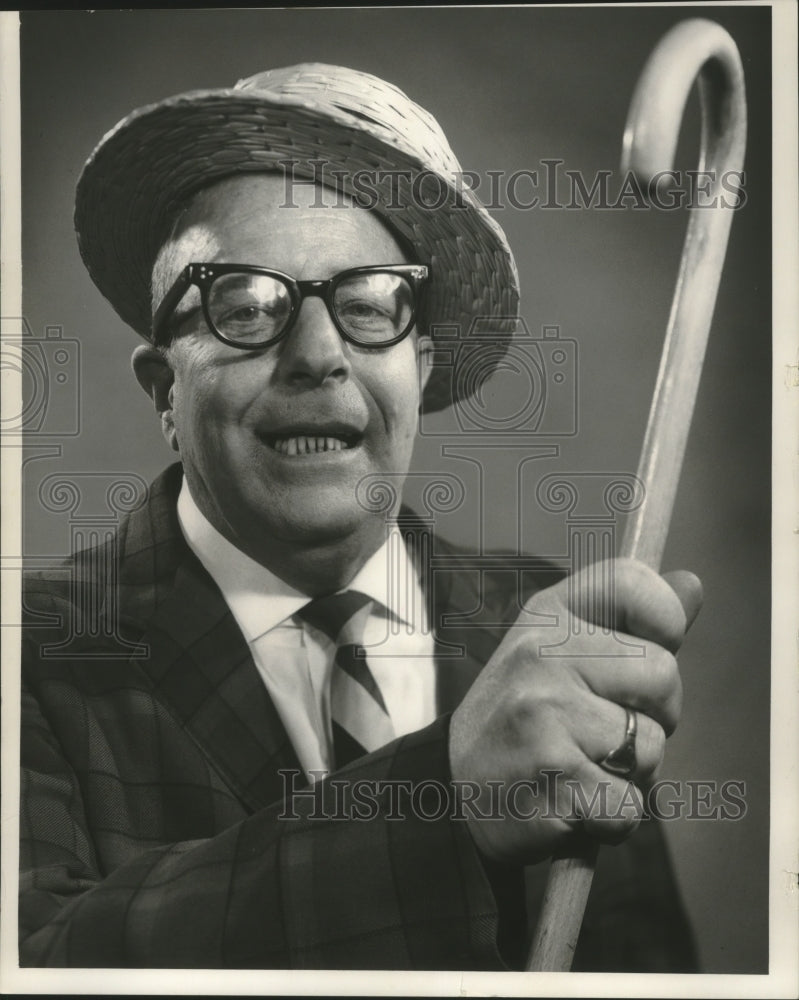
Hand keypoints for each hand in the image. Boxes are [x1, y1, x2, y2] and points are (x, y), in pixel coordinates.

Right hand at [448, 558, 701, 865]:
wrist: (451, 788)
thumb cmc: (523, 717)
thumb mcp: (559, 649)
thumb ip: (629, 622)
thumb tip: (692, 584)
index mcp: (547, 615)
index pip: (632, 583)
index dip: (664, 619)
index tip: (646, 651)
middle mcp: (542, 655)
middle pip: (664, 674)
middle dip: (653, 716)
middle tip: (605, 730)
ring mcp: (545, 715)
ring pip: (651, 747)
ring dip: (630, 773)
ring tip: (581, 766)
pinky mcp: (555, 780)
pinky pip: (630, 805)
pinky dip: (612, 818)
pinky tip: (573, 802)